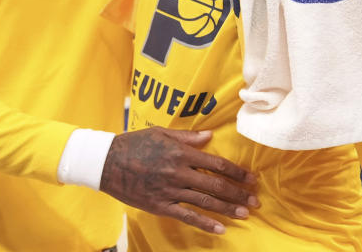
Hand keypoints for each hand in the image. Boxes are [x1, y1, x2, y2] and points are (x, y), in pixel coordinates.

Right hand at [99, 127, 257, 233]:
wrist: (107, 162)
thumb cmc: (134, 143)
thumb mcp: (161, 132)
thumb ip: (187, 136)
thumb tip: (209, 136)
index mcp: (180, 152)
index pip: (216, 163)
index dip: (236, 172)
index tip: (251, 179)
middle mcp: (178, 172)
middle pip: (215, 185)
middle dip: (238, 194)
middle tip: (255, 200)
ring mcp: (170, 190)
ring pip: (205, 202)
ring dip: (228, 209)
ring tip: (245, 214)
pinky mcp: (160, 205)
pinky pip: (186, 216)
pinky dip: (205, 223)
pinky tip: (220, 229)